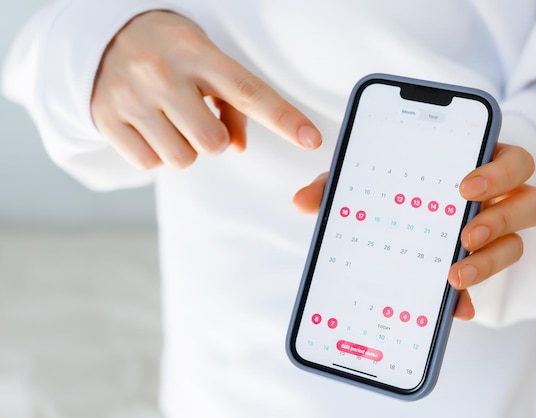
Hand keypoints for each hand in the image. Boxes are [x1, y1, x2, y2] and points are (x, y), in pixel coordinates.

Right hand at [91, 11, 320, 168]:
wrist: (104, 38)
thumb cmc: (171, 53)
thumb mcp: (206, 62)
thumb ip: (232, 105)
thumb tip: (238, 148)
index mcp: (197, 53)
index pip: (248, 91)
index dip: (283, 118)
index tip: (312, 139)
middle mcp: (162, 73)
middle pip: (213, 143)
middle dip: (214, 140)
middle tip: (198, 117)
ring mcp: (130, 97)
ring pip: (182, 159)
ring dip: (185, 149)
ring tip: (171, 121)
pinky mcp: (106, 119)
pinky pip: (150, 164)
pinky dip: (157, 154)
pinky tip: (150, 127)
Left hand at [292, 144, 535, 319]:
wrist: (403, 220)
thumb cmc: (395, 187)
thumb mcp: (368, 182)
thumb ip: (339, 184)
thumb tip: (303, 202)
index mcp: (475, 166)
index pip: (509, 159)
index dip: (497, 172)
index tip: (463, 186)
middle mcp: (496, 200)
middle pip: (530, 200)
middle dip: (502, 216)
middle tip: (464, 232)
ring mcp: (494, 234)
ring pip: (519, 244)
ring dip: (492, 261)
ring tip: (454, 274)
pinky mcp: (481, 265)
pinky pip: (490, 284)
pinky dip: (472, 298)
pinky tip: (452, 310)